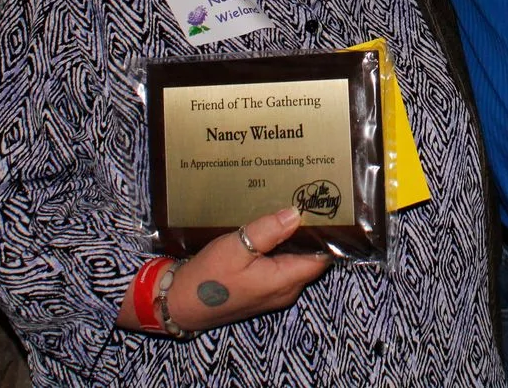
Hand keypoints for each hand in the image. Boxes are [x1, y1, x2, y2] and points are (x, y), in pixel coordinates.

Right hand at [165, 207, 330, 331]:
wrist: (181, 304)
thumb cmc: (208, 278)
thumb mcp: (235, 248)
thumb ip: (268, 231)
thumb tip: (296, 214)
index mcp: (284, 281)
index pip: (321, 259)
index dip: (325, 235)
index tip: (326, 209)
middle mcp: (285, 291)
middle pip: (310, 260)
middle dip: (310, 235)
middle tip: (307, 204)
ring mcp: (274, 294)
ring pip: (295, 263)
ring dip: (294, 242)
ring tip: (291, 213)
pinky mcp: (262, 292)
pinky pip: (280, 268)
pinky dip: (280, 251)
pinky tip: (271, 232)